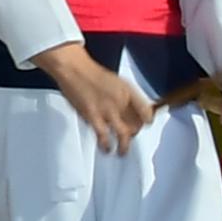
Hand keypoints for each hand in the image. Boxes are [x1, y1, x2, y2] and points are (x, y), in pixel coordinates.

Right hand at [34, 42, 155, 155]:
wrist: (74, 69)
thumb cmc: (91, 73)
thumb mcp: (116, 81)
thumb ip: (125, 95)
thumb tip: (130, 109)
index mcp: (128, 91)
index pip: (147, 111)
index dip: (147, 120)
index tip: (145, 124)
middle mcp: (122, 101)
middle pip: (136, 125)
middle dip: (133, 133)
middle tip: (128, 136)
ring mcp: (108, 110)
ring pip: (124, 134)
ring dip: (124, 146)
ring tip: (122, 152)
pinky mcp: (93, 116)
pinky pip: (104, 136)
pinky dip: (106, 145)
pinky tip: (106, 149)